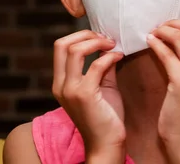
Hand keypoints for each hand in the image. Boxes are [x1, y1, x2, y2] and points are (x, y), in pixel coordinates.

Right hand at [52, 30, 125, 161]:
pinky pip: (96, 65)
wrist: (107, 145)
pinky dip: (109, 56)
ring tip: (112, 45)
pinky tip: (120, 57)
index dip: (79, 36)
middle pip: (62, 44)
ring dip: (96, 42)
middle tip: (105, 38)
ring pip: (75, 50)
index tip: (99, 37)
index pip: (60, 47)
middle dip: (85, 35)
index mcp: (60, 82)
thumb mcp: (101, 85)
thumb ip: (101, 65)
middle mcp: (61, 84)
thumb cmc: (105, 117)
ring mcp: (70, 89)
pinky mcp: (84, 95)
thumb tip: (108, 44)